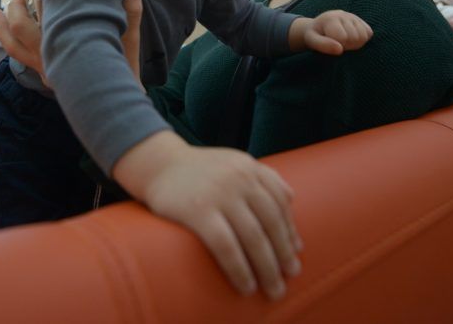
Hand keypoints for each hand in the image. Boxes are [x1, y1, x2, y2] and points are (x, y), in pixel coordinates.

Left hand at [0, 0, 143, 82]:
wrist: (118, 106)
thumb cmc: (126, 72)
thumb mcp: (131, 41)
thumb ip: (131, 11)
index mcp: (70, 45)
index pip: (49, 10)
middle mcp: (51, 59)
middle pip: (21, 26)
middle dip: (18, 4)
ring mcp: (45, 69)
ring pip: (12, 46)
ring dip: (2, 26)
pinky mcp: (44, 76)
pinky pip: (18, 57)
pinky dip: (9, 41)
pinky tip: (8, 31)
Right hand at [112, 131, 301, 299]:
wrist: (157, 164)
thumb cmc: (199, 170)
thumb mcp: (233, 162)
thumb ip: (262, 176)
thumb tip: (292, 199)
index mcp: (249, 167)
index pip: (280, 202)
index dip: (290, 230)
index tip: (295, 253)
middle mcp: (239, 179)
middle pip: (270, 223)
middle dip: (283, 254)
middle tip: (290, 276)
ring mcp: (219, 195)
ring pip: (253, 238)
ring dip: (267, 268)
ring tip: (274, 289)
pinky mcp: (198, 212)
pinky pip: (226, 247)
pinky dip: (240, 270)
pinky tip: (246, 286)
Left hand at [295, 10, 371, 54]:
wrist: (319, 26)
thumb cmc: (314, 35)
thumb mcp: (312, 41)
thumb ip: (323, 45)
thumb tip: (340, 50)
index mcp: (330, 18)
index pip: (343, 38)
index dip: (338, 46)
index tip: (330, 44)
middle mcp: (343, 14)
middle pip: (355, 38)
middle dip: (347, 45)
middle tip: (337, 44)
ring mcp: (353, 16)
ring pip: (364, 36)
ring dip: (355, 43)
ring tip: (344, 41)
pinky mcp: (360, 20)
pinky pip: (369, 33)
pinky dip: (362, 39)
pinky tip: (351, 38)